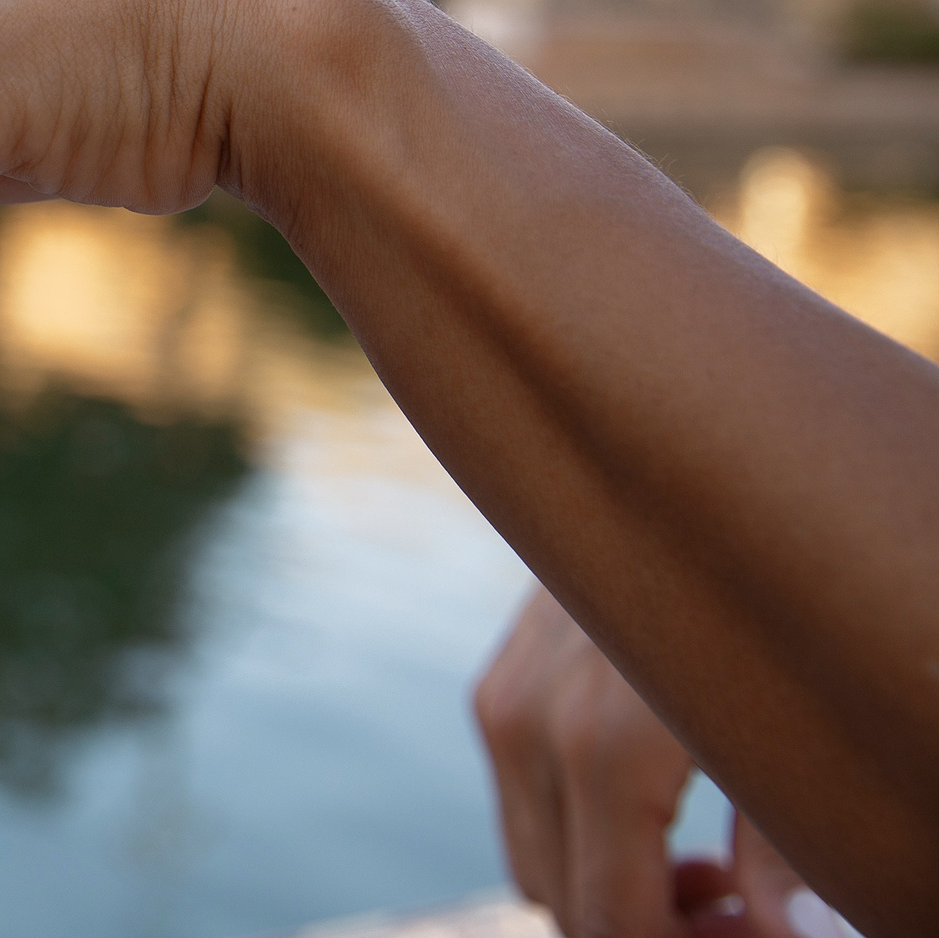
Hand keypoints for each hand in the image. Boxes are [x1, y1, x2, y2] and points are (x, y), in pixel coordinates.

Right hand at [474, 586, 834, 937]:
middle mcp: (528, 717)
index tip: (768, 936)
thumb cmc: (787, 574)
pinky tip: (677, 826)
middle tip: (756, 923)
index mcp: (599, 739)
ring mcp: (505, 691)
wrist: (696, 425)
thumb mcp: (806, 718)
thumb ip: (786, 838)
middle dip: (656, 932)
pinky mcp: (505, 672)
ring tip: (724, 883)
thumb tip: (770, 924)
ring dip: (621, 892)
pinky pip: (529, 802)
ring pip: (537, 860)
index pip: (611, 920)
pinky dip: (591, 839)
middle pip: (563, 901)